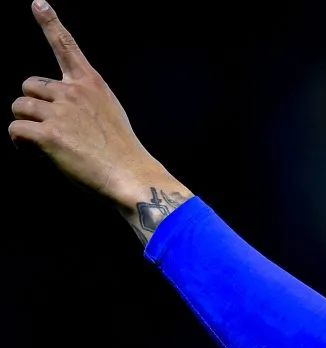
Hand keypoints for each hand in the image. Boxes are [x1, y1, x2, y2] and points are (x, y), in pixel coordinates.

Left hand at [10, 1, 190, 236]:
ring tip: (41, 144)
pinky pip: (16, 130)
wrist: (132, 177)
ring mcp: (61, 112)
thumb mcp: (110, 114)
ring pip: (20, 108)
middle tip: (46, 129)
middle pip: (30, 85)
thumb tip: (51, 111)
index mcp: (92, 84)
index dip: (50, 23)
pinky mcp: (49, 135)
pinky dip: (19, 143)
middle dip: (32, 106)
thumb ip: (82, 103)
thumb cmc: (123, 153)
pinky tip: (32, 152)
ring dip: (25, 125)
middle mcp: (74, 92)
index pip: (67, 46)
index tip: (38, 4)